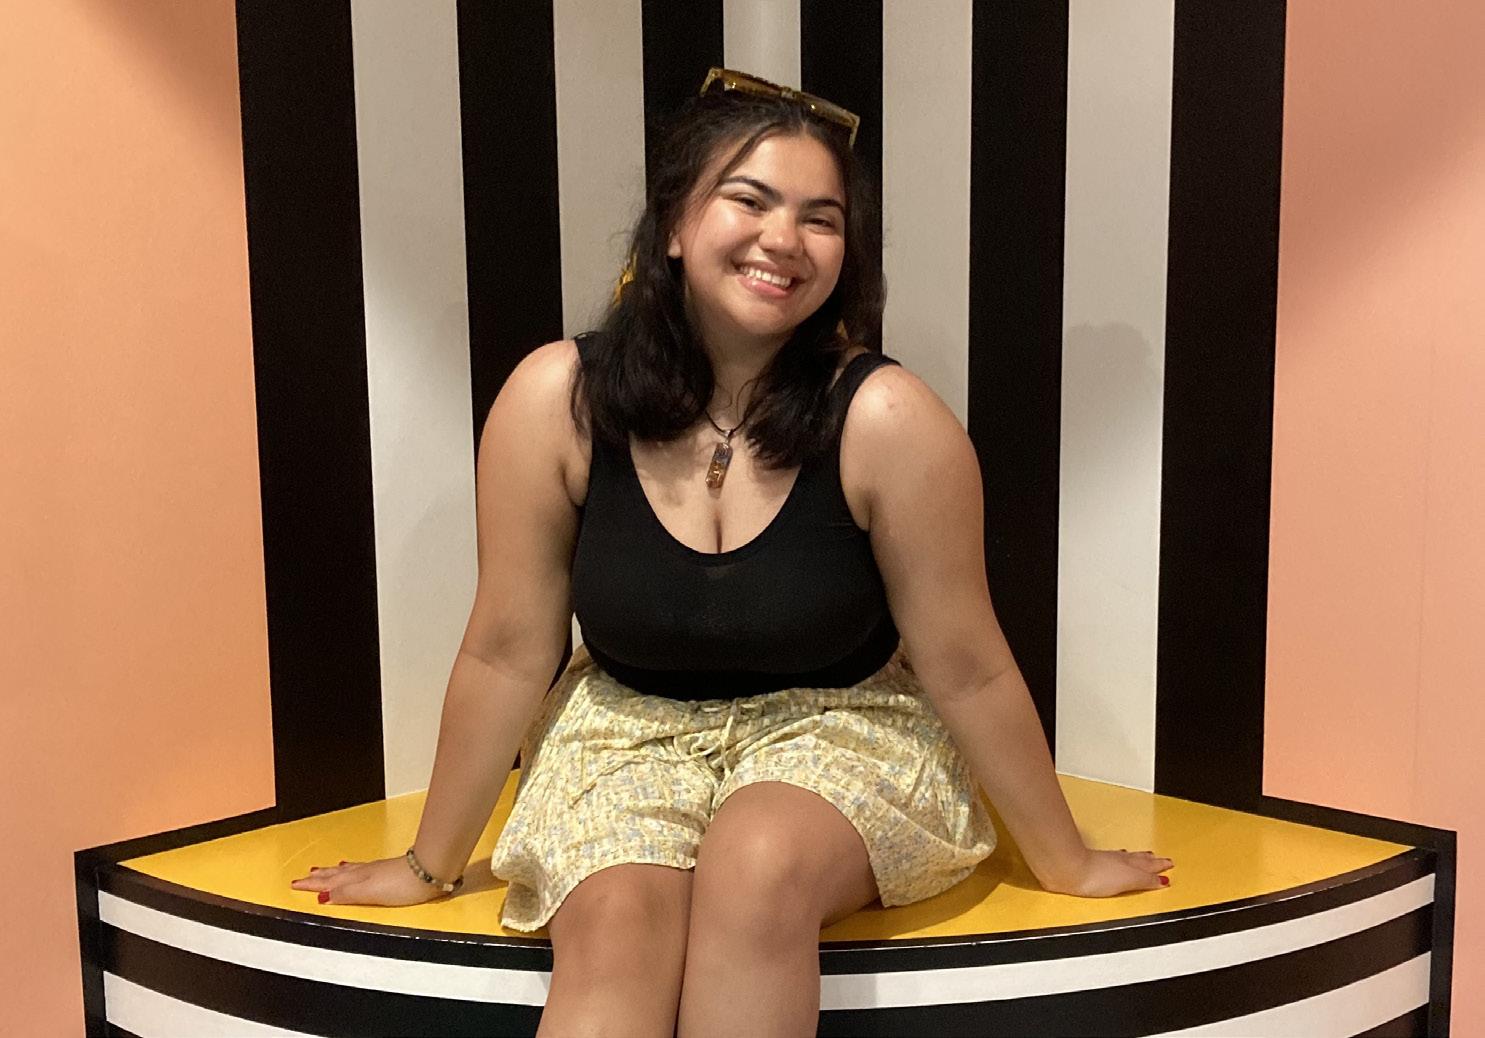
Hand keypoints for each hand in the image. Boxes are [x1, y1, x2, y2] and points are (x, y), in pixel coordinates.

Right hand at [290, 855, 446, 906]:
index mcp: (356, 879)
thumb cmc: (403, 884)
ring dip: (332, 872)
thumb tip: (322, 896)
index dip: (312, 885)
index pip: (329, 883)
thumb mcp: (369, 893)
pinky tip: (354, 870)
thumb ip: (346, 893)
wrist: (430, 871)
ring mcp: (376, 870)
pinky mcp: (388, 871)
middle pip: (336, 874)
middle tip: (302, 877)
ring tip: (321, 871)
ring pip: (347, 870)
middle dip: (318, 877)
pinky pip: (360, 869)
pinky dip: (350, 870)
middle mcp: (364, 872)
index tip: (295, 884)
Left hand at [1041, 848, 1173, 897]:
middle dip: (1150, 860)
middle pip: (1138, 859)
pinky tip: (1112, 861)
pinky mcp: (1089, 866)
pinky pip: (1110, 861)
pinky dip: (1118, 860)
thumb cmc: (1094, 875)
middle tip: (1159, 858)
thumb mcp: (1129, 880)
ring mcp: (1102, 861)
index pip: (1148, 866)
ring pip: (1125, 858)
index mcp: (1128, 865)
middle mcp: (1117, 860)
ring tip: (1142, 857)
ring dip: (1136, 858)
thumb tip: (1162, 880)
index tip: (1169, 864)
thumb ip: (1145, 880)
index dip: (1159, 866)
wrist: (1067, 870)